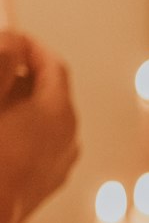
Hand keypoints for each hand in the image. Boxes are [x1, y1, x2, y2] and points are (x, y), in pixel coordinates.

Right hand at [0, 33, 78, 222]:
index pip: (53, 65)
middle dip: (20, 74)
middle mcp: (68, 138)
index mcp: (57, 114)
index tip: (7, 38)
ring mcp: (59, 165)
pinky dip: (20, 129)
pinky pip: (38, 144)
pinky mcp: (45, 184)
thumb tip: (16, 40)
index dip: (28, 47)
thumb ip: (2, 61)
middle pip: (50, 92)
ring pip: (44, 120)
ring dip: (18, 103)